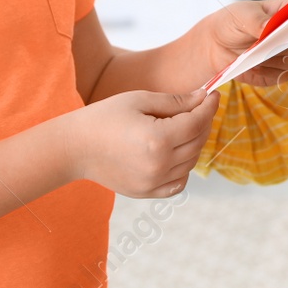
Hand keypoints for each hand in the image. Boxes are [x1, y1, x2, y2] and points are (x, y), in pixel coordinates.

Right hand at [66, 88, 219, 197]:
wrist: (74, 148)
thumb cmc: (103, 118)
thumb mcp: (139, 100)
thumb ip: (175, 101)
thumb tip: (202, 97)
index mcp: (157, 140)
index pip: (197, 122)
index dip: (209, 107)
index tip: (213, 94)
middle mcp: (158, 165)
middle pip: (198, 142)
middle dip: (203, 122)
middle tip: (199, 107)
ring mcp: (152, 183)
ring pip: (191, 163)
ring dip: (195, 143)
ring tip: (184, 127)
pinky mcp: (145, 192)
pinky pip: (178, 183)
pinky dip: (183, 168)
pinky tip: (176, 153)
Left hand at [193, 0, 287, 87]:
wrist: (214, 44)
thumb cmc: (230, 22)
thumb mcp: (241, 14)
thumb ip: (257, 20)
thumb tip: (269, 27)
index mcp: (287, 13)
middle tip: (268, 45)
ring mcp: (286, 54)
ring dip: (278, 60)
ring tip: (256, 55)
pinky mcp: (278, 72)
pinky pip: (285, 76)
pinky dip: (270, 73)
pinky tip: (253, 66)